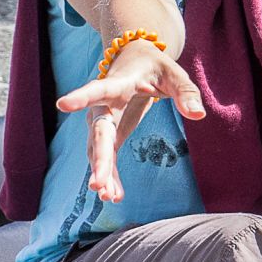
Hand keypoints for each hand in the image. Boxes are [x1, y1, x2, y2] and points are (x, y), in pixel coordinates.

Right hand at [55, 39, 203, 202]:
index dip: (82, 97)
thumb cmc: (155, 67)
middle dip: (98, 159)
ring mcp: (104, 121)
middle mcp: (105, 105)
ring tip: (108, 198)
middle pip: (99, 132)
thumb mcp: (175, 74)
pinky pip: (106, 158)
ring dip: (102, 174)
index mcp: (120, 84)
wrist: (135, 63)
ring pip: (98, 150)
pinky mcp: (109, 134)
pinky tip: (115, 196)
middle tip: (97, 185)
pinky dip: (110, 176)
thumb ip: (186, 92)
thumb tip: (198, 114)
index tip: (62, 104)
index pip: (99, 90)